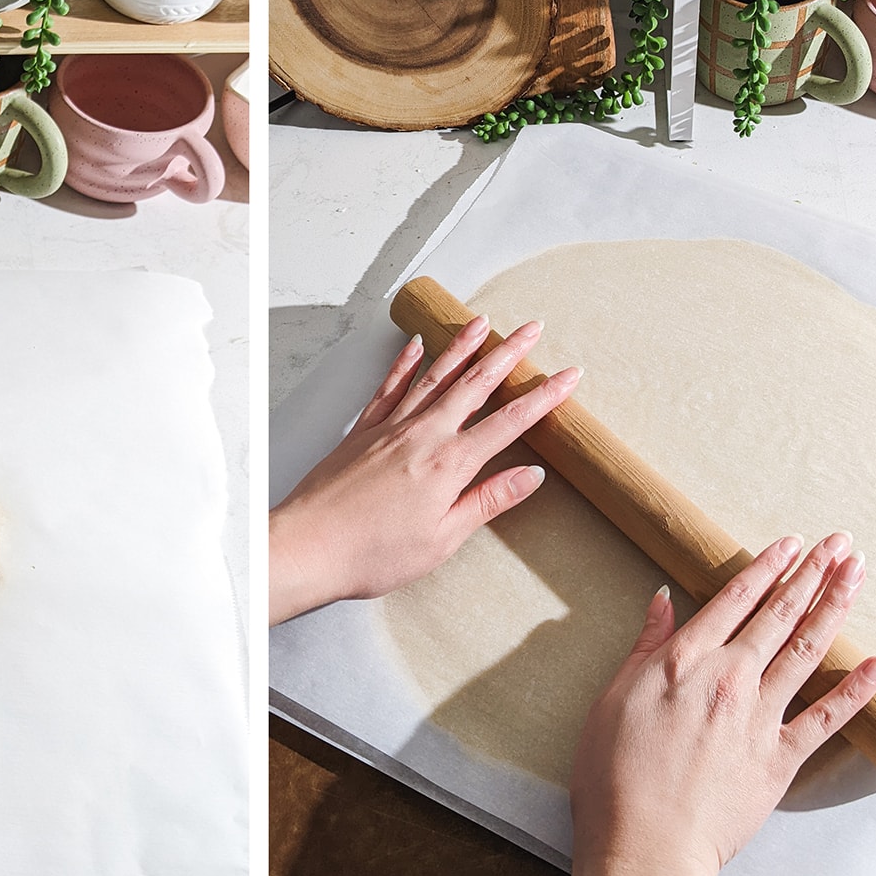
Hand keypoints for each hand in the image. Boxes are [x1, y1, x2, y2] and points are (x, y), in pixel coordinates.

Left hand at [269, 316, 580, 623]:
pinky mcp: (361, 432)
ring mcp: (389, 428)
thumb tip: (531, 476)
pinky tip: (417, 345)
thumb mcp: (442, 539)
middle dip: (508, 354)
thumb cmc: (372, 554)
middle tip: (533, 327)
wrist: (307, 546)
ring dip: (462, 347)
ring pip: (434, 377)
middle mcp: (422, 436)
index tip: (569, 376)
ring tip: (484, 321)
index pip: (508, 423)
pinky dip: (405, 364)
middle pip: (474, 385)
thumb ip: (487, 501)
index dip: (542, 398)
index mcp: (449, 465)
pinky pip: (389, 387)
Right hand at [568, 532, 875, 875]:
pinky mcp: (779, 759)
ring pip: (807, 650)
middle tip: (839, 543)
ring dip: (835, 607)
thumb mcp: (613, 698)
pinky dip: (855, 689)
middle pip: (778, 614)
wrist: (645, 842)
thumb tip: (663, 602)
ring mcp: (759, 717)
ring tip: (857, 575)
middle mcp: (728, 678)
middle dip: (812, 573)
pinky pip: (826, 718)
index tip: (790, 544)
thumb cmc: (614, 775)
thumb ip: (645, 648)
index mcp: (684, 661)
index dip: (766, 567)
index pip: (734, 599)